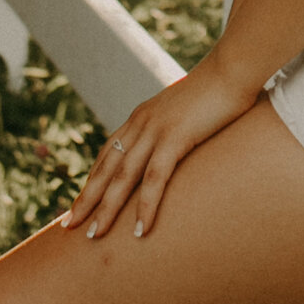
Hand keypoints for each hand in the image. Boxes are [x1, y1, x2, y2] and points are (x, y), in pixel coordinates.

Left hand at [60, 50, 260, 243]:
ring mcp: (156, 129)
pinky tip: (141, 228)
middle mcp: (141, 123)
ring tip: (94, 236)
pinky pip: (155, 178)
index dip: (92, 179)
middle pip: (106, 168)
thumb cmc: (219, 89)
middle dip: (86, 199)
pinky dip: (146, 205)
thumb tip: (181, 140)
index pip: (107, 154)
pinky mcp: (175, 137)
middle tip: (68, 225)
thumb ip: (177, 125)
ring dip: (107, 208)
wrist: (235, 67)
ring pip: (123, 176)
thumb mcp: (189, 110)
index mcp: (142, 117)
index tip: (80, 203)